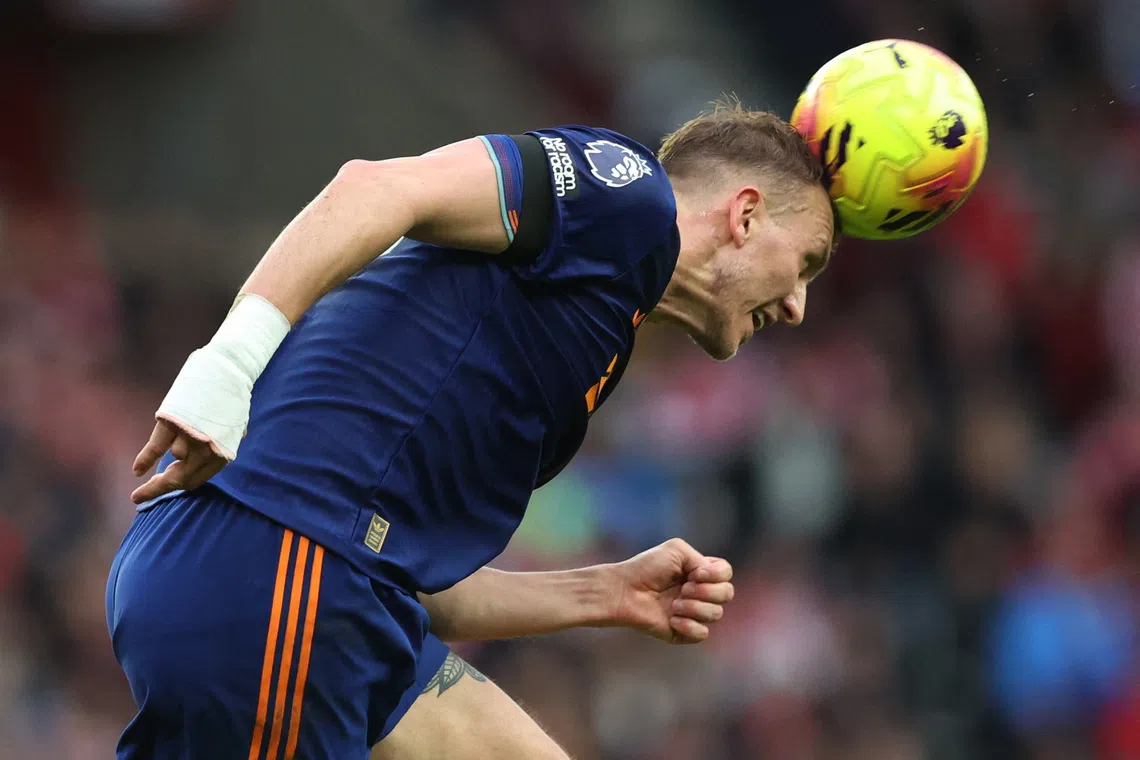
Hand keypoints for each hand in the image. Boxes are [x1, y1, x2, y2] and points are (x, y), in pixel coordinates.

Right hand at [129, 342, 258, 504]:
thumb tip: (210, 458)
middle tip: (138, 498)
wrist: (226, 370)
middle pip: (180, 479)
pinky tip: (136, 472)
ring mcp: (191, 436)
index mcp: (224, 454)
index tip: (163, 490)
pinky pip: (156, 446)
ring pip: (174, 457)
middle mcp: (208, 449)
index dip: (178, 487)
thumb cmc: (232, 398)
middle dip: (158, 490)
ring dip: (169, 458)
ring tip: (154, 463)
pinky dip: (145, 459)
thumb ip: (222, 444)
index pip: (196, 481)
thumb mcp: (235, 426)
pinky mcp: (174, 422)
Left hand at [610, 538, 733, 644]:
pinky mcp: (683, 632)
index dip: (716, 574)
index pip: (726, 573)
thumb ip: (702, 559)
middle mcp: (701, 593)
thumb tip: (713, 580)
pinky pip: (703, 634)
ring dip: (695, 607)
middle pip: (726, 594)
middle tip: (683, 588)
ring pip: (716, 614)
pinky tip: (672, 619)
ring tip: (673, 604)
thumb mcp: (676, 550)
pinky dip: (690, 626)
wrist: (625, 591)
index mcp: (701, 573)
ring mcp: (693, 613)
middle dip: (707, 591)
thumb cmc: (647, 568)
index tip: (695, 573)